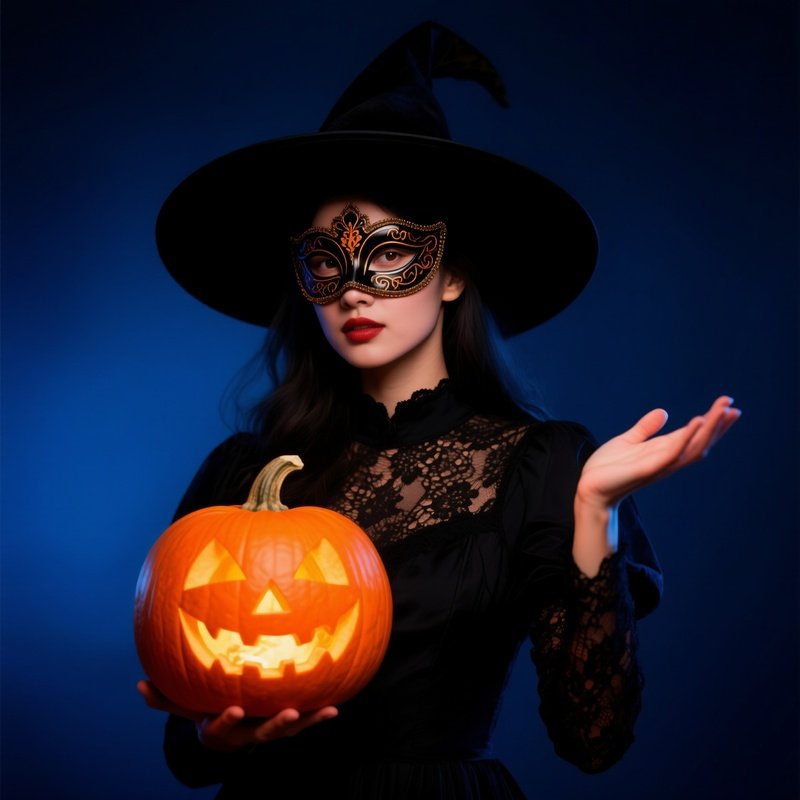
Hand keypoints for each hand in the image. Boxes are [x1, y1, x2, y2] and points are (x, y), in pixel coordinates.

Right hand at [136, 679, 337, 751]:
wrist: (227, 727)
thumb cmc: (203, 707)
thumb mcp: (184, 703)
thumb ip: (164, 697)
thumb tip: (139, 685)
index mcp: (220, 729)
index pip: (222, 727)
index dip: (227, 720)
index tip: (235, 708)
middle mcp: (246, 733)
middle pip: (261, 734)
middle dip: (273, 725)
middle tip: (287, 713)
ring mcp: (267, 730)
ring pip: (287, 732)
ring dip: (305, 722)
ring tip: (324, 711)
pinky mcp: (284, 725)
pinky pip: (302, 723)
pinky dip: (317, 716)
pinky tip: (335, 707)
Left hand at [576, 395, 740, 510]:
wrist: (590, 488)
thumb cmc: (607, 468)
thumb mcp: (628, 441)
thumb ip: (646, 428)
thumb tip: (664, 412)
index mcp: (663, 451)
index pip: (694, 435)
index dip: (711, 422)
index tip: (727, 406)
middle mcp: (667, 459)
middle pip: (701, 442)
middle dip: (718, 425)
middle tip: (733, 406)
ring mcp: (660, 465)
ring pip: (693, 447)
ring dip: (709, 429)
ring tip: (723, 410)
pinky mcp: (647, 468)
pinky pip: (672, 452)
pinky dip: (686, 437)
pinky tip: (697, 422)